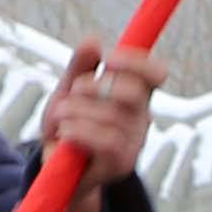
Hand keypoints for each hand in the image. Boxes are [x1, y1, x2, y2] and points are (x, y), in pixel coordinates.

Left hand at [41, 42, 163, 191]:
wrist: (57, 170)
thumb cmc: (67, 127)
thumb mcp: (68, 92)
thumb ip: (79, 67)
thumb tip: (93, 41)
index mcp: (134, 97)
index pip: (154, 74)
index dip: (137, 62)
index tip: (109, 59)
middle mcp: (140, 119)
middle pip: (135, 92)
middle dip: (97, 86)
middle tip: (75, 91)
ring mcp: (134, 143)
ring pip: (112, 116)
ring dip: (76, 112)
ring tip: (60, 118)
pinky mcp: (122, 164)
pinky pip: (106, 141)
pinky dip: (79, 132)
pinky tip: (65, 134)